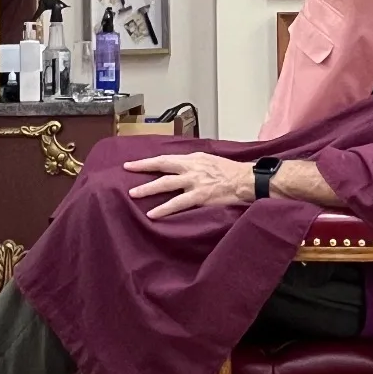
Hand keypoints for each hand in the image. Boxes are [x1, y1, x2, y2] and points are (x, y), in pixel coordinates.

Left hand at [125, 153, 252, 219]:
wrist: (246, 180)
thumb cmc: (229, 171)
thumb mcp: (208, 160)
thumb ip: (192, 163)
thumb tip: (176, 167)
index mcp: (193, 159)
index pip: (165, 159)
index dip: (146, 162)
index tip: (130, 164)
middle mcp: (191, 168)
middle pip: (162, 167)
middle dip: (142, 169)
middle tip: (126, 173)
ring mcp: (194, 182)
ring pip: (166, 184)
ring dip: (149, 189)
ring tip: (133, 195)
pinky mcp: (200, 196)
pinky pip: (178, 203)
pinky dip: (164, 208)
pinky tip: (153, 214)